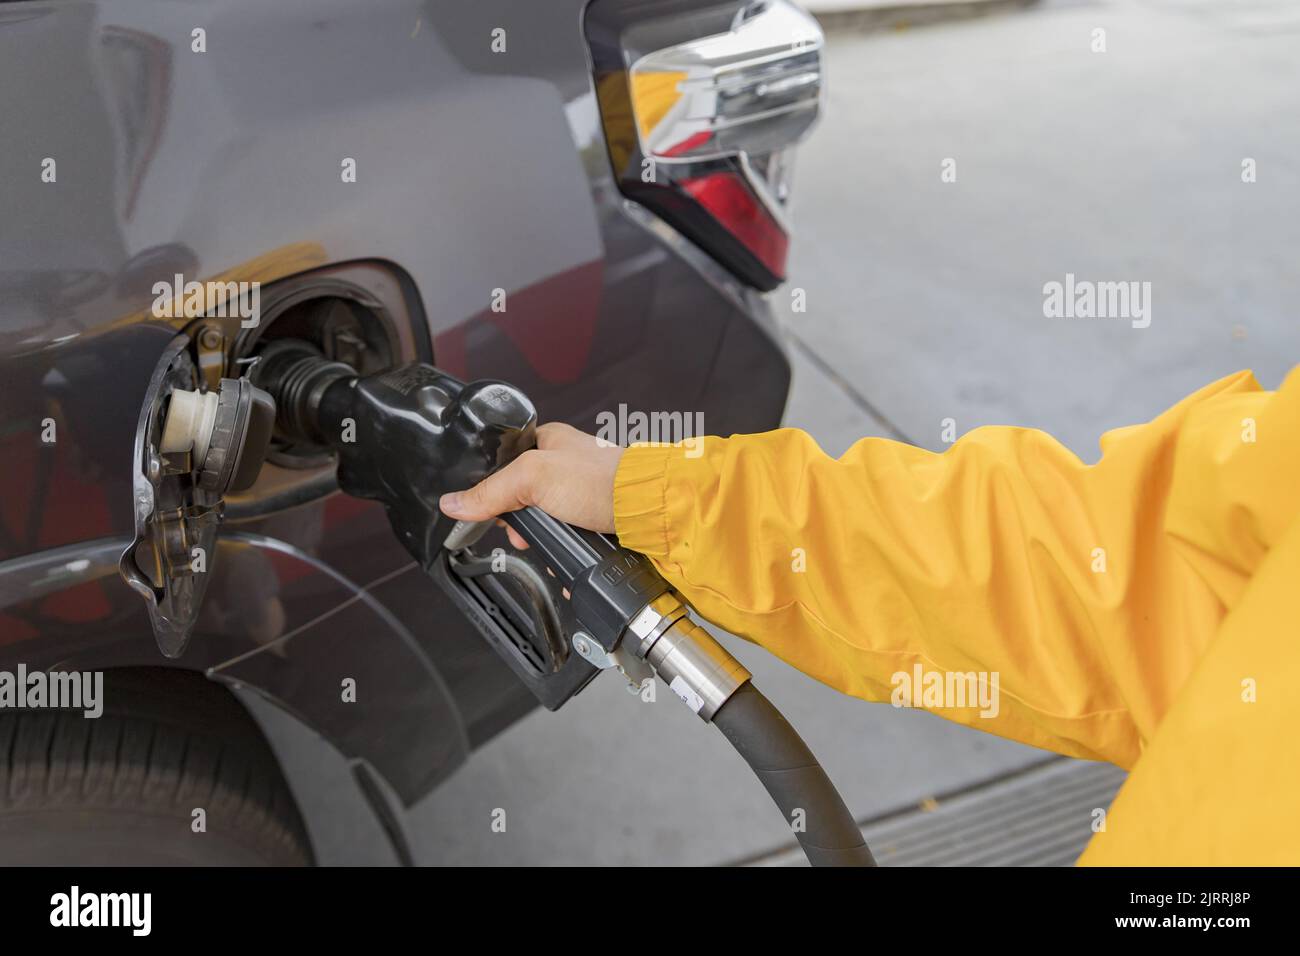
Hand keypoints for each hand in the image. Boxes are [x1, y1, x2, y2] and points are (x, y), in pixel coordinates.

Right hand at [438, 422, 623, 548]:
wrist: (649, 509)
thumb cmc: (601, 480)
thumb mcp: (533, 479)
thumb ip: (491, 491)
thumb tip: (453, 502)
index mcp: (547, 442)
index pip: (505, 468)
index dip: (496, 495)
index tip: (497, 516)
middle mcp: (565, 466)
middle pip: (524, 501)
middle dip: (522, 526)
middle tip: (526, 535)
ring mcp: (581, 493)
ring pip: (547, 523)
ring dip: (545, 542)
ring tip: (549, 549)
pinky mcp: (595, 519)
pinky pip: (569, 538)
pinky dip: (566, 552)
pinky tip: (565, 558)